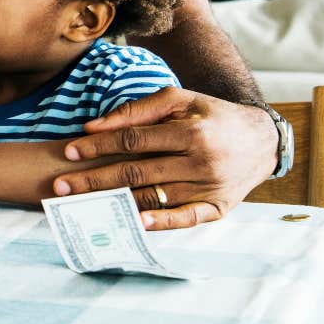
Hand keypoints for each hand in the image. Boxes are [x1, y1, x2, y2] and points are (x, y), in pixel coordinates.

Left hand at [54, 87, 276, 229]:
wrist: (262, 140)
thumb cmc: (210, 115)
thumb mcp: (179, 100)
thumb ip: (136, 110)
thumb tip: (93, 126)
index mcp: (190, 132)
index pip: (133, 140)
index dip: (99, 146)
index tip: (69, 151)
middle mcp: (201, 162)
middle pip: (136, 172)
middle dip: (94, 180)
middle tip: (60, 186)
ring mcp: (210, 187)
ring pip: (154, 197)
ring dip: (115, 202)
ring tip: (82, 205)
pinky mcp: (218, 208)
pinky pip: (185, 219)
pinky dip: (160, 223)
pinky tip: (134, 223)